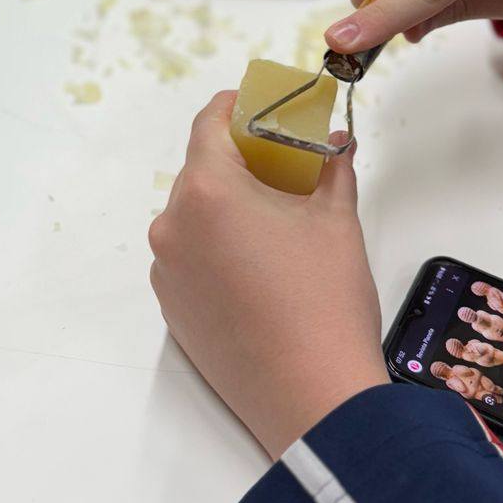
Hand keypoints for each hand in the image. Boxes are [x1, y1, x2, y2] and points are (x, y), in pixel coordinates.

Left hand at [149, 94, 386, 457]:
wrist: (312, 397)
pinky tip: (259, 268)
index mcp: (206, 191)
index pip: (208, 123)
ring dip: (228, 208)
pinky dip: (217, 248)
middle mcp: (172, 225)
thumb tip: (337, 142)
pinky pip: (190, 257)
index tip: (264, 105)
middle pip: (201, 170)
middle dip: (241, 161)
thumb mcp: (336, 220)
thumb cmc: (325, 298)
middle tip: (287, 166)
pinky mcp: (170, 309)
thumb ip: (331, 168)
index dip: (237, 106)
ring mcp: (166, 270)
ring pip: (194, 216)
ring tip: (277, 223)